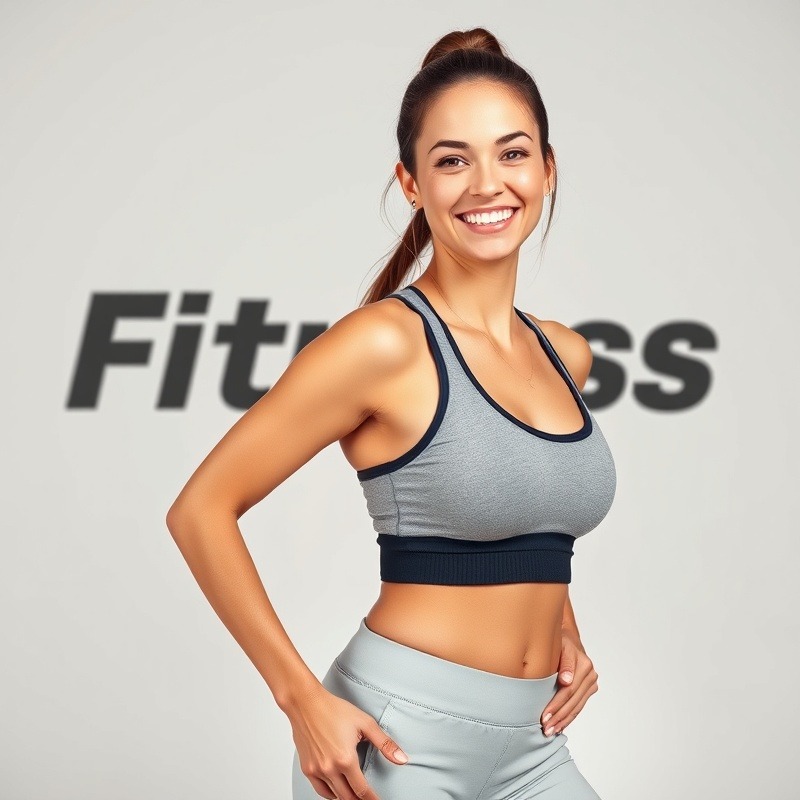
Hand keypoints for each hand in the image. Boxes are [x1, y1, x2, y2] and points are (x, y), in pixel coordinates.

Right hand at [286, 683, 408, 799]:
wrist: (305, 703)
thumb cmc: (333, 709)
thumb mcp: (365, 723)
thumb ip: (385, 743)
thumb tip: (402, 759)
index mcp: (345, 759)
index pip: (362, 790)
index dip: (372, 799)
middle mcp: (329, 768)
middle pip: (348, 797)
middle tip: (368, 799)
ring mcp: (316, 770)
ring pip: (334, 796)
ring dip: (346, 797)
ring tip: (355, 795)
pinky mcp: (307, 768)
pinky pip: (320, 790)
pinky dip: (331, 794)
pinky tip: (338, 791)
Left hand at [539, 628, 597, 736]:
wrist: (568, 640)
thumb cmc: (559, 642)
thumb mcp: (559, 646)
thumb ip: (564, 663)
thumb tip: (566, 681)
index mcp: (584, 664)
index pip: (568, 690)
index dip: (556, 705)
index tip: (544, 716)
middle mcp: (590, 674)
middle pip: (573, 701)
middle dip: (559, 717)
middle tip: (546, 729)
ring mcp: (591, 682)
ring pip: (577, 706)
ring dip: (564, 721)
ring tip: (551, 731)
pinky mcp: (589, 689)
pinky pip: (578, 706)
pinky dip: (569, 717)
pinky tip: (560, 726)